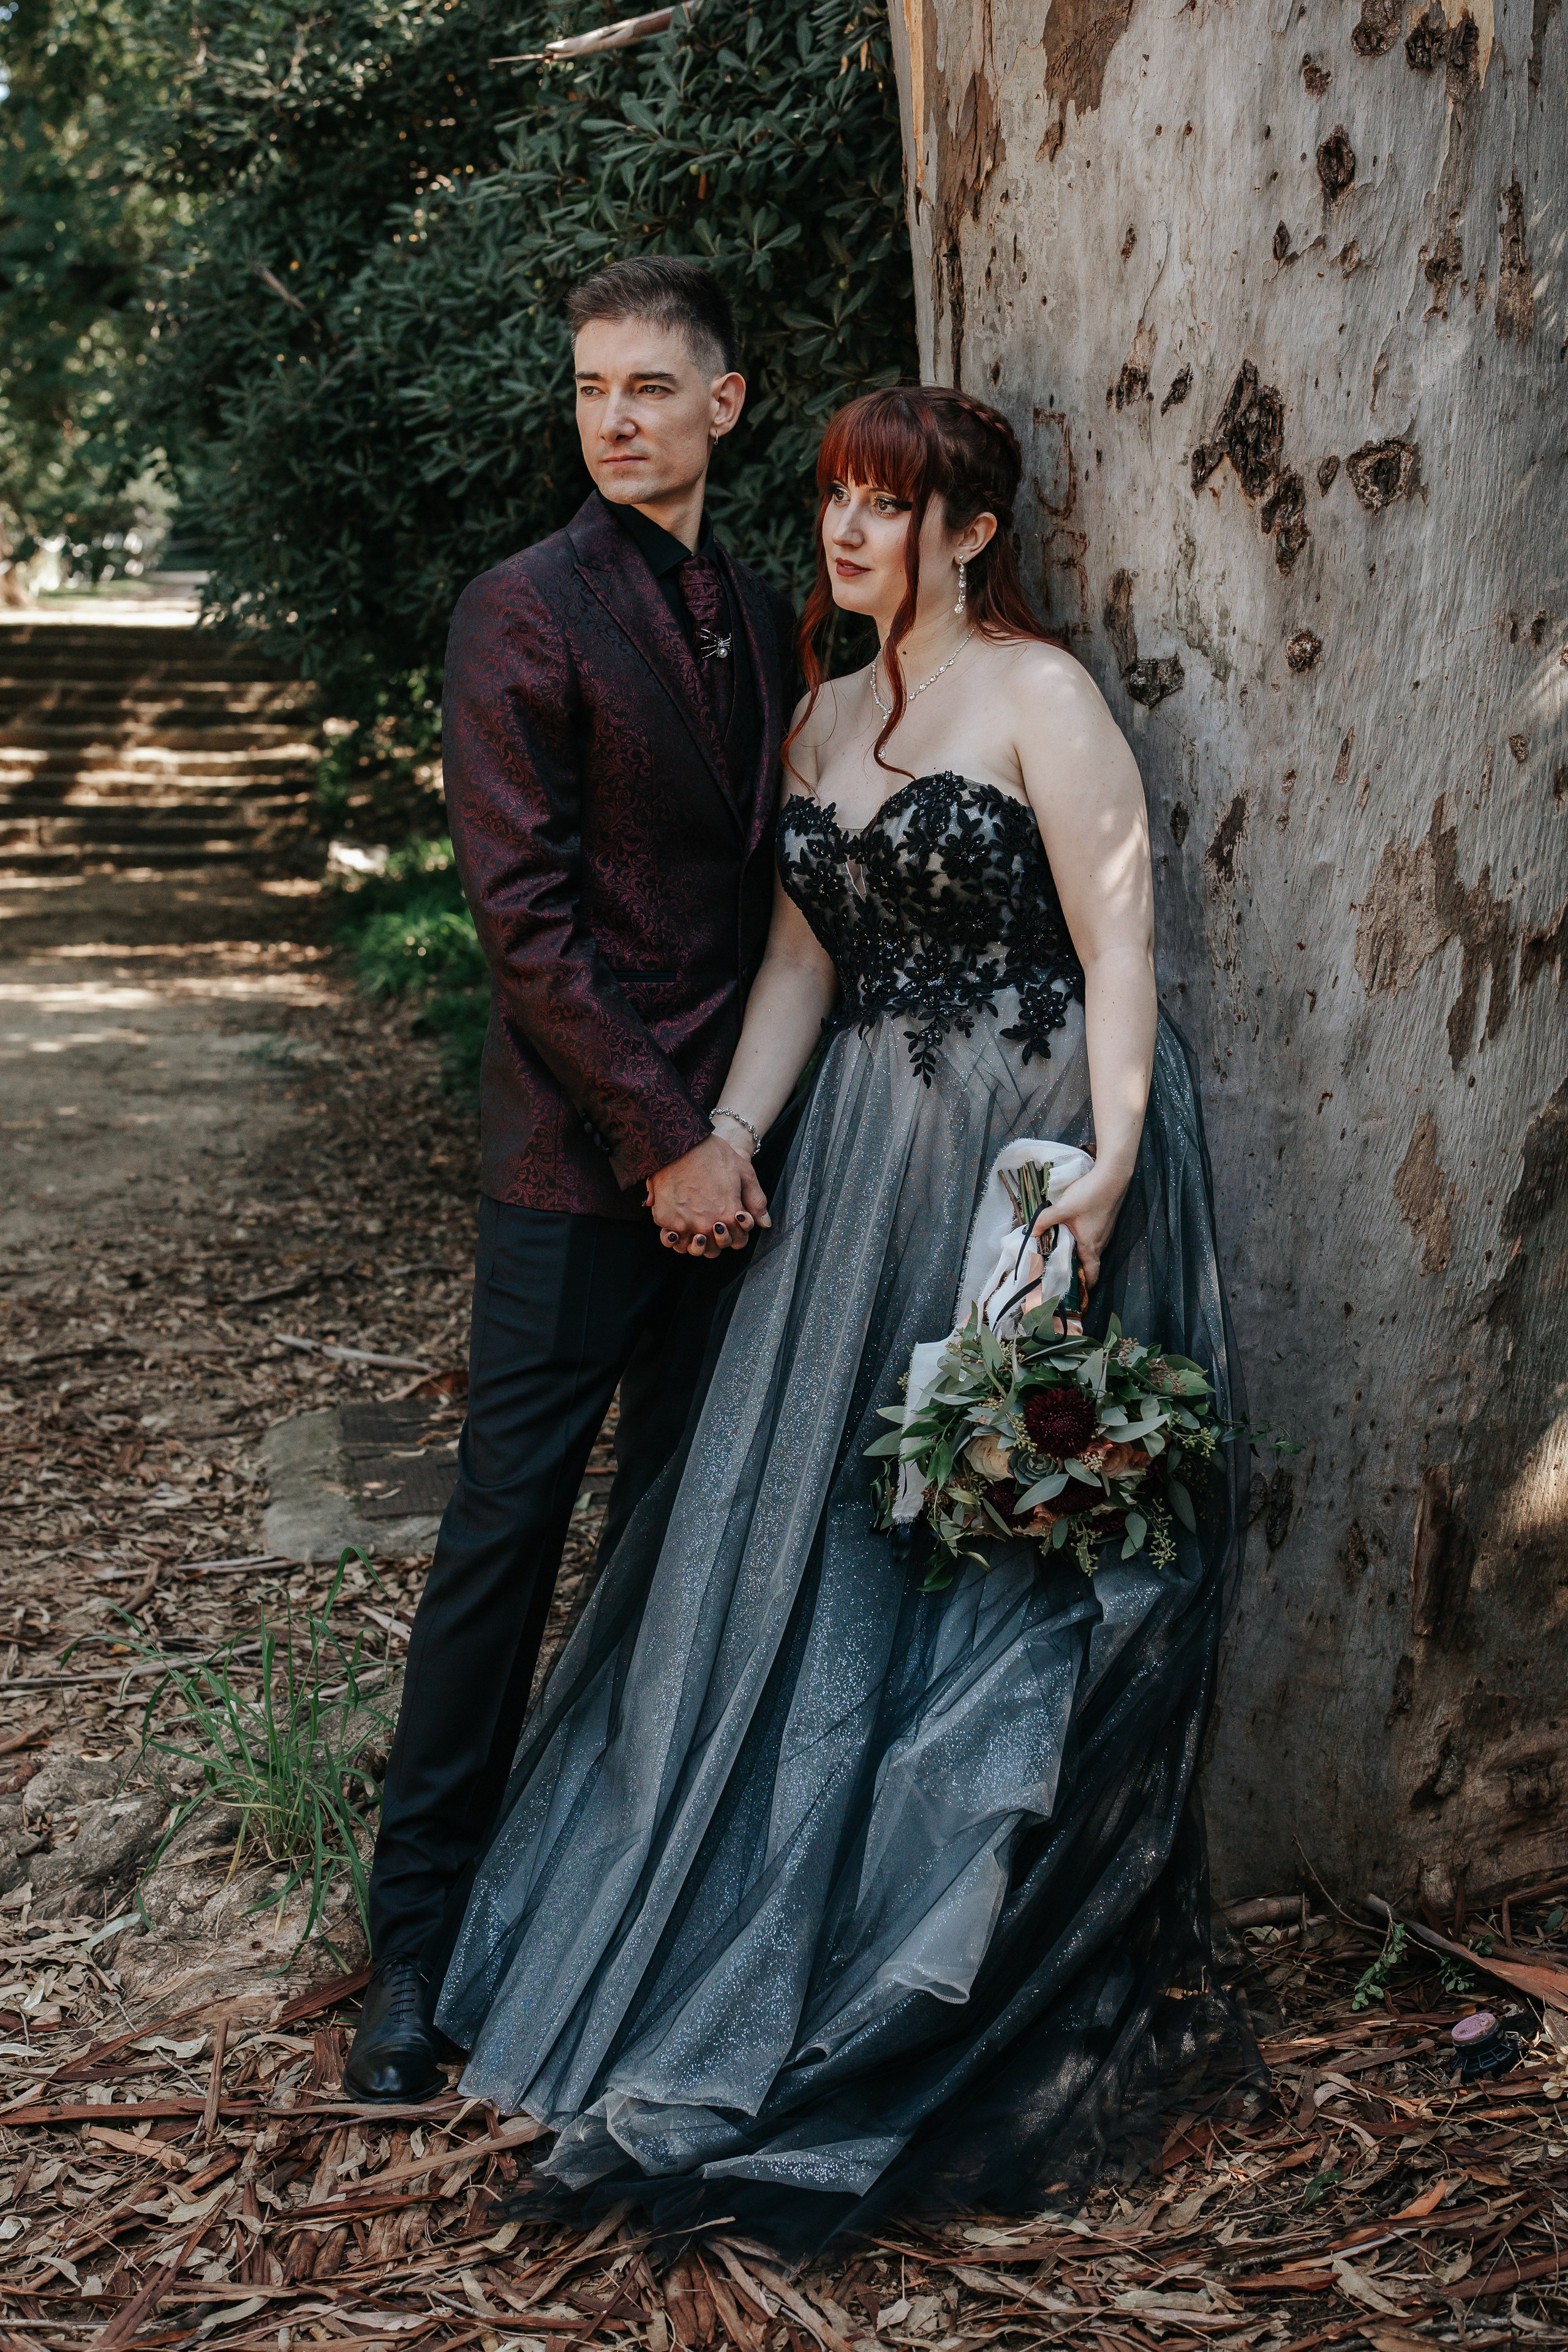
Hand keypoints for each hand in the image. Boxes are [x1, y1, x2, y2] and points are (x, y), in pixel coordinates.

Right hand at [646, 1133, 769, 1255]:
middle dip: (715, 1242)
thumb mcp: (744, 1172)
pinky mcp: (664, 1219)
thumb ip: (756, 1201)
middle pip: (712, 1250)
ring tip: (692, 1230)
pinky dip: (672, 1236)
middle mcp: (707, 1225)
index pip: (737, 1242)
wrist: (680, 1142)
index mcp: (729, 1216)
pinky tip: (675, 1227)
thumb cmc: (713, 1154)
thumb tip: (765, 1223)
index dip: (737, 1234)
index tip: (730, 1222)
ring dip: (692, 1243)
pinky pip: (669, 1238)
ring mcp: (684, 1224)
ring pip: (689, 1249)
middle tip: (711, 1227)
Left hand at [1033, 1160, 1130, 1292]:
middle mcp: (1101, 1243)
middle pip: (1088, 1264)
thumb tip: (1030, 1233)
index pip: (1091, 1276)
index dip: (1082, 1286)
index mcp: (1091, 1247)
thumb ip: (1045, 1221)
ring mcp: (1105, 1233)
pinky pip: (1093, 1239)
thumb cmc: (1090, 1195)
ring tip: (1059, 1252)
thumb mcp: (1063, 1208)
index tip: (1068, 1289)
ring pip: (1090, 1250)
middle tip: (1056, 1270)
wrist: (1112, 1176)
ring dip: (1077, 1254)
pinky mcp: (1105, 1222)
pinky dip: (1082, 1241)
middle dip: (1075, 1269)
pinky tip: (1070, 1233)